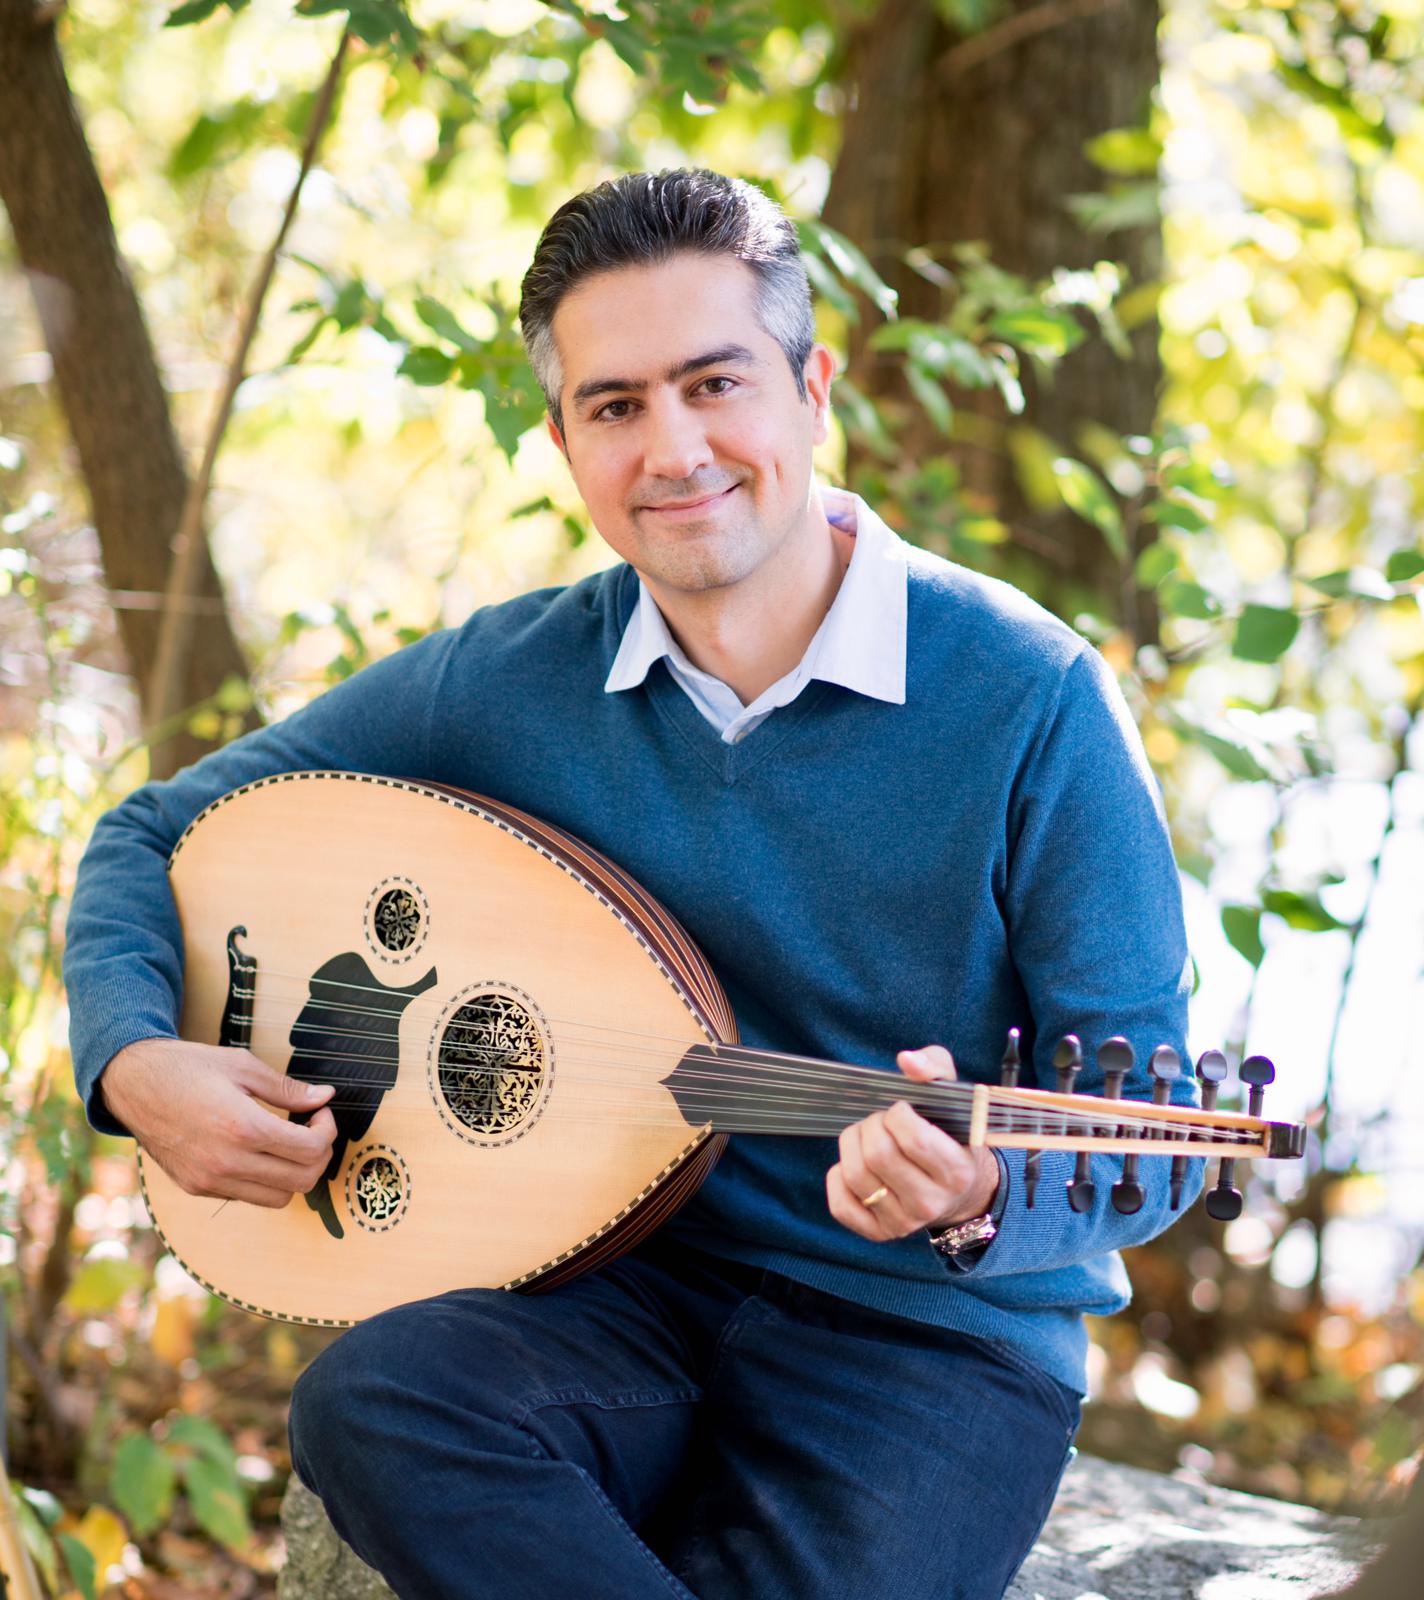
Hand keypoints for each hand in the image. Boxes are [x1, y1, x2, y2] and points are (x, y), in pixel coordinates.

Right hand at [101, 1038, 336, 1208]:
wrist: (132, 1084)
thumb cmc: (187, 1068)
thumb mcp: (242, 1066)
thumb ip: (287, 1088)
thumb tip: (324, 1097)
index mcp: (242, 1128)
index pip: (310, 1150)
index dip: (328, 1131)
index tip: (321, 1113)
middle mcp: (227, 1162)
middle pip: (302, 1181)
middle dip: (319, 1155)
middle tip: (313, 1129)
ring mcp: (210, 1181)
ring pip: (278, 1199)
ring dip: (294, 1173)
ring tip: (289, 1142)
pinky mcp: (197, 1188)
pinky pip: (247, 1196)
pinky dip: (265, 1180)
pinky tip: (260, 1151)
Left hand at [826, 1045, 999, 1241]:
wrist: (959, 1192)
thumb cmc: (951, 1134)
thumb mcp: (954, 1096)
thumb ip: (934, 1067)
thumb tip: (906, 1060)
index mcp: (956, 1171)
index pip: (914, 1138)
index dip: (897, 1114)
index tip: (901, 1109)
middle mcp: (931, 1203)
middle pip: (878, 1155)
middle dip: (871, 1125)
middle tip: (880, 1121)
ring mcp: (904, 1222)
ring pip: (855, 1175)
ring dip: (852, 1144)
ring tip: (866, 1137)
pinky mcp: (879, 1233)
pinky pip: (840, 1204)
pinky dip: (838, 1177)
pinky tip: (854, 1164)